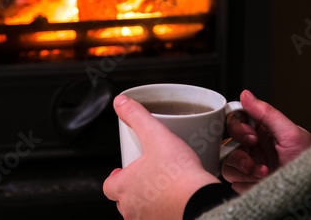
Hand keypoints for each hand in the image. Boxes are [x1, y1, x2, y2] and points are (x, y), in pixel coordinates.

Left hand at [103, 95, 219, 219]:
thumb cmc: (178, 174)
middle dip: (132, 188)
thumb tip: (121, 102)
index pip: (109, 186)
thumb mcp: (155, 134)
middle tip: (147, 174)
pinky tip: (176, 199)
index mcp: (125, 188)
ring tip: (163, 186)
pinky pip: (160, 217)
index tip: (123, 170)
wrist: (201, 202)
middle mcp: (133, 209)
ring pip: (141, 212)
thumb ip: (137, 116)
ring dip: (148, 201)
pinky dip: (164, 210)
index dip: (115, 177)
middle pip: (124, 200)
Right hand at [222, 90, 310, 193]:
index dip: (239, 126)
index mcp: (265, 130)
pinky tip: (261, 183)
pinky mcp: (247, 183)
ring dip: (243, 168)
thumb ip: (267, 113)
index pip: (238, 119)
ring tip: (262, 173)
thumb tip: (247, 95)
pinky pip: (232, 180)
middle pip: (229, 141)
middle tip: (252, 159)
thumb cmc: (310, 166)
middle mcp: (255, 146)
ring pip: (228, 161)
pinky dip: (244, 182)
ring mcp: (250, 165)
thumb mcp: (292, 135)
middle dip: (239, 151)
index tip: (251, 135)